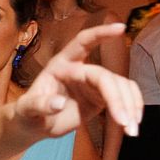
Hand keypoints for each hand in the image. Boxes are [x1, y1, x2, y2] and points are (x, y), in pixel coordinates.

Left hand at [13, 24, 141, 142]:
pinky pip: (124, 97)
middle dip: (118, 98)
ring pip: (120, 86)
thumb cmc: (28, 113)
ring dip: (130, 106)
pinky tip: (132, 125)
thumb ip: (39, 105)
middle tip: (123, 122)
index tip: (120, 29)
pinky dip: (132, 109)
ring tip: (131, 130)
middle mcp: (80, 70)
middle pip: (106, 77)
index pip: (83, 43)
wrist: (35, 125)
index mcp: (61, 65)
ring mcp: (93, 83)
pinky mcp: (101, 97)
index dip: (100, 34)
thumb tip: (59, 103)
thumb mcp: (26, 110)